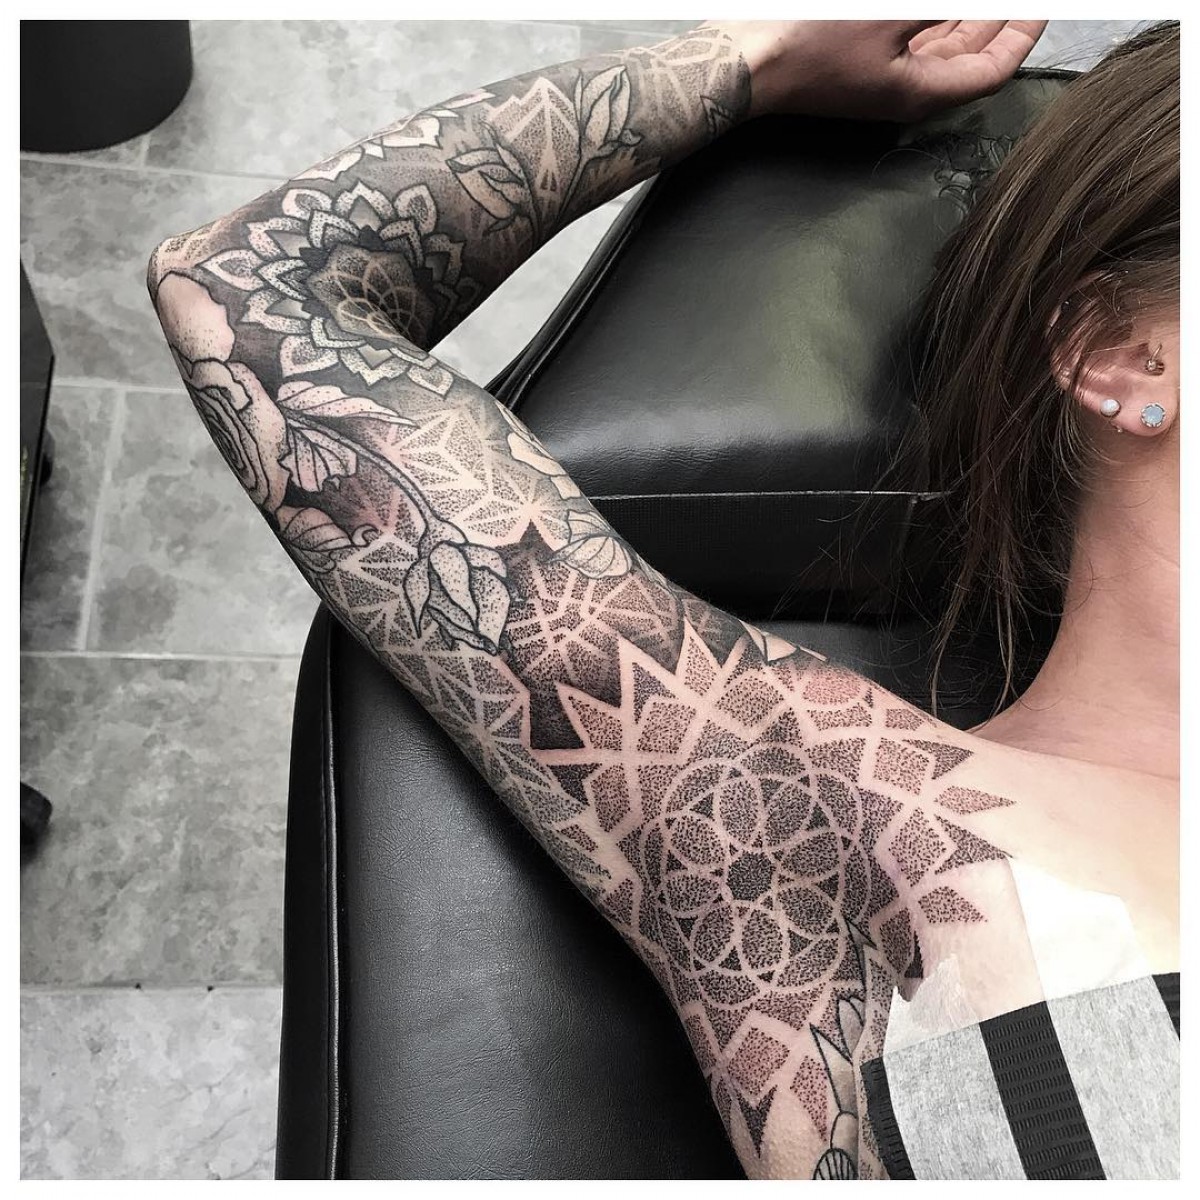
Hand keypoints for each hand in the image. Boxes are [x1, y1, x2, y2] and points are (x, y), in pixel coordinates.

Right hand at [708, 20, 1048, 121]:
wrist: (744, 61)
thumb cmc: (811, 44)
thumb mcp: (891, 14)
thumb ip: (945, 6)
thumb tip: (985, 3)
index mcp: (921, 91)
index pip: (992, 70)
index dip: (1024, 34)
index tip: (1042, 2)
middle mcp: (907, 90)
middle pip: (971, 53)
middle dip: (997, 14)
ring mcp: (882, 77)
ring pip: (940, 41)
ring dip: (963, 11)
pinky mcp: (859, 61)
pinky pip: (910, 36)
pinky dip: (931, 15)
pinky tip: (936, 4)